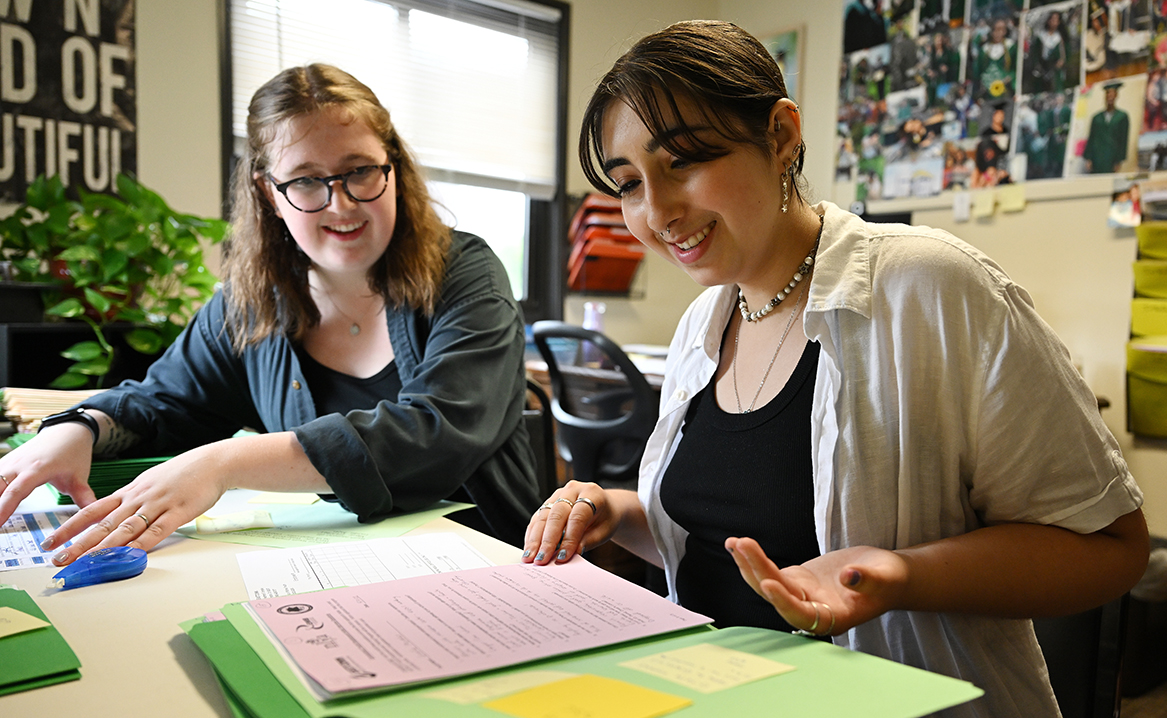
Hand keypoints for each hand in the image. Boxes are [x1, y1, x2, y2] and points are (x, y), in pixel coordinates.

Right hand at [0, 424, 96, 525]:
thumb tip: (96, 516)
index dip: (4, 509)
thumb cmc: (73, 454)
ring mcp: (9, 462)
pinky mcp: (4, 462)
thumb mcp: (80, 477)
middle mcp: (19, 465)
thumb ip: (85, 498)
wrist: (68, 431)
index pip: (16, 492)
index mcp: (37, 469)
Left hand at [40, 443, 232, 565]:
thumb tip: (115, 518)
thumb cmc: (183, 474)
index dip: (70, 527)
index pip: (92, 511)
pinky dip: (142, 544)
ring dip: (103, 547)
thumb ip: (132, 500)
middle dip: (79, 543)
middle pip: (103, 524)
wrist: (212, 462)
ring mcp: (158, 505)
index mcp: (130, 492)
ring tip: (85, 562)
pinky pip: (157, 531)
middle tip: (59, 559)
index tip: (51, 541)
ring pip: (125, 529)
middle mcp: (138, 499)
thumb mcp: (151, 482)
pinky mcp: (178, 512)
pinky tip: (129, 554)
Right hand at [522, 481, 615, 564]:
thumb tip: (572, 554)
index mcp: (592, 493)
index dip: (569, 538)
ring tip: (530, 557)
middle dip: (547, 540)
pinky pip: (537, 518)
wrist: (604, 506)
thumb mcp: (604, 531)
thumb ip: (588, 541)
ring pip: (543, 516)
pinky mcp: (548, 502)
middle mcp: (573, 489)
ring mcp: (559, 494)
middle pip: (556, 515)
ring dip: (535, 539)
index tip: (562, 557)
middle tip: (541, 559)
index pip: (577, 517)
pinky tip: (529, 549)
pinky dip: (532, 535)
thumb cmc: (605, 519)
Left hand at [725, 537, 909, 635]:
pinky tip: (738, 544)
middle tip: (744, 545)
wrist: (886, 575)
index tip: (768, 584)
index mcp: (834, 618)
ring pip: (769, 583)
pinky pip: (770, 572)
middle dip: (759, 571)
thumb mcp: (886, 578)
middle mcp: (813, 610)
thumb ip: (868, 580)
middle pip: (779, 595)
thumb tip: (849, 576)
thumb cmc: (890, 580)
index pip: (803, 615)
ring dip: (749, 564)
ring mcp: (802, 595)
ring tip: (734, 542)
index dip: (784, 602)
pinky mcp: (796, 580)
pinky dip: (754, 559)